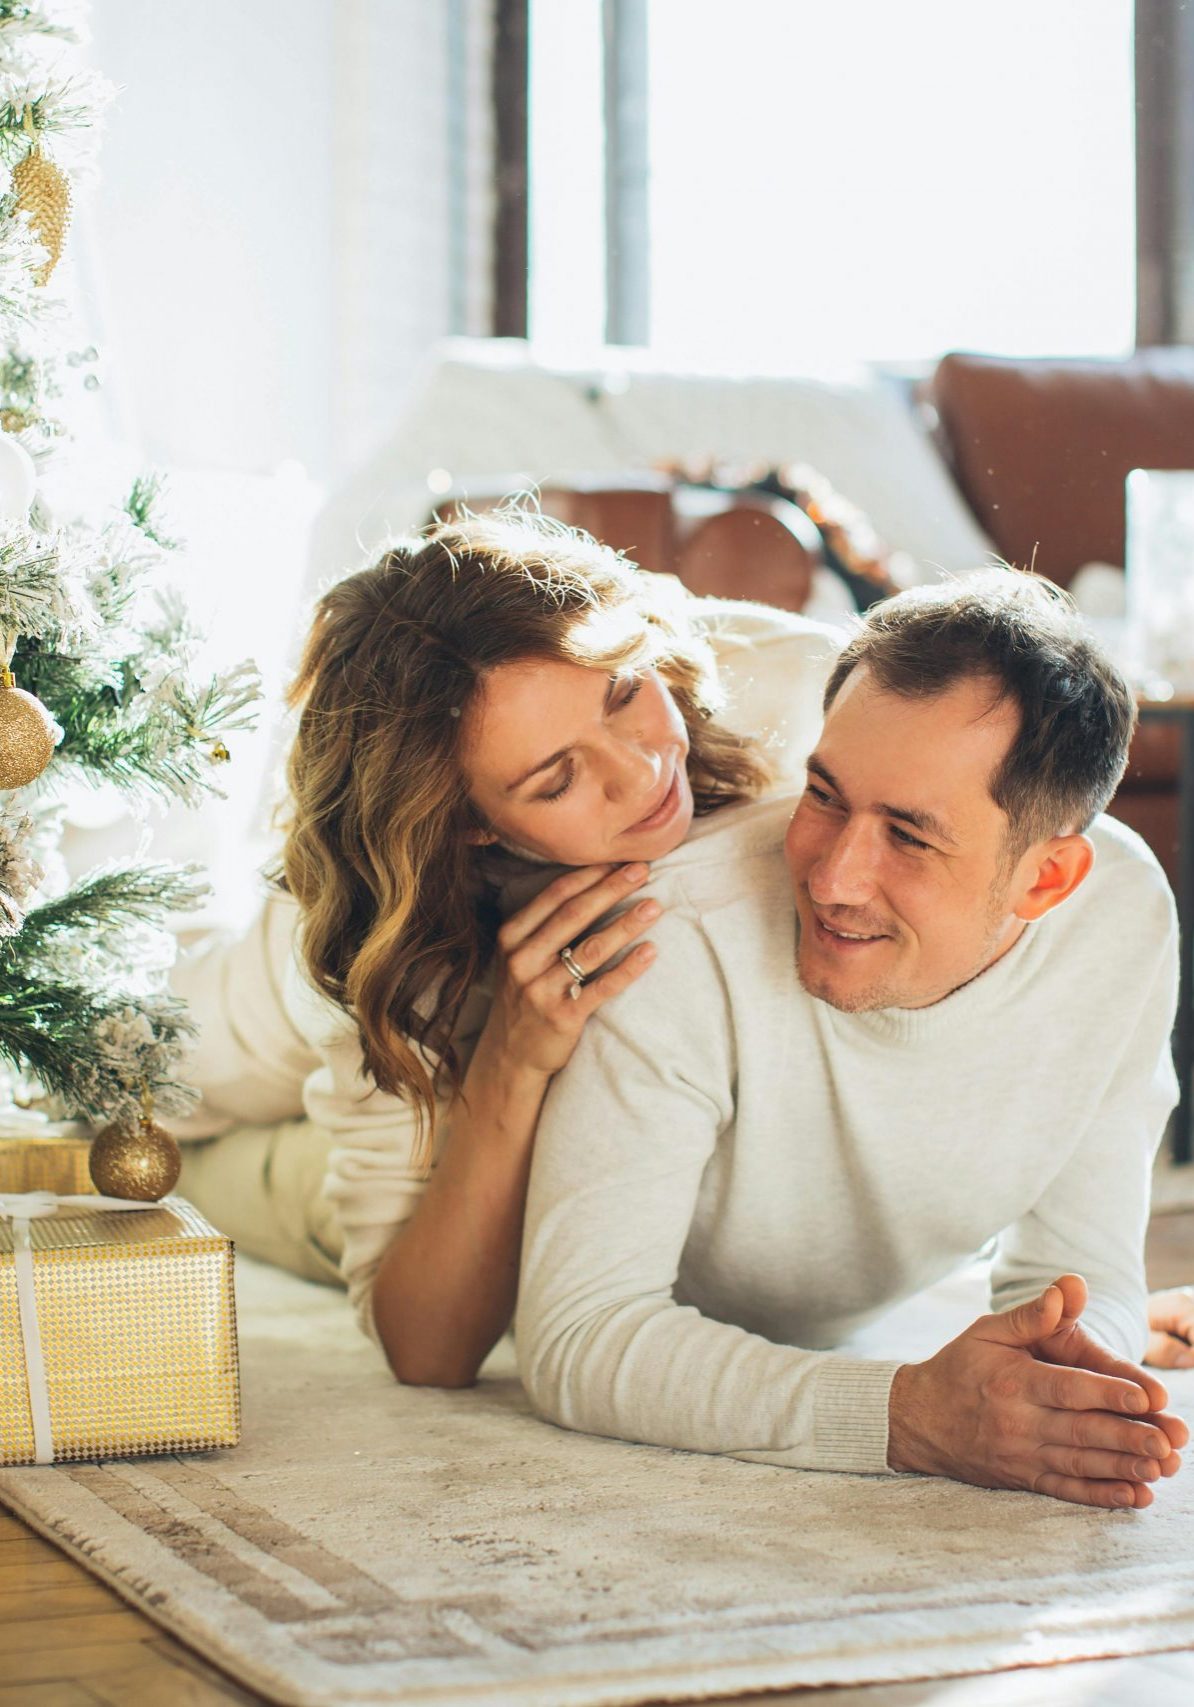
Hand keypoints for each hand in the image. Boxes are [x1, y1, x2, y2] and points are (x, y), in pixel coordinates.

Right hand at [481, 862, 659, 1078]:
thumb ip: (543, 926)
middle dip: (611, 889)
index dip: (590, 875)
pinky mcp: (563, 1016)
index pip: (555, 896)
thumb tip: (589, 884)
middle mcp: (523, 960)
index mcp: (511, 938)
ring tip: (653, 907)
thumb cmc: (523, 997)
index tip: (619, 860)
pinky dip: (629, 968)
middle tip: (642, 871)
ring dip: (626, 924)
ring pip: (591, 949)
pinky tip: (650, 952)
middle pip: (574, 916)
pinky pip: (602, 987)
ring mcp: (541, 989)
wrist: (510, 1056)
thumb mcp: (518, 957)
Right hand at [888, 1274, 1186, 1508]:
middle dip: (1130, 1436)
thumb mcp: (987, 1332)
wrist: (917, 1420)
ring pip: (1081, 1463)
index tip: (1146, 1397)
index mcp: (1013, 1381)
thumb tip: (1067, 1289)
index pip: (1068, 1388)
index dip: (1109, 1393)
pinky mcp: (1022, 1477)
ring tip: (1161, 1467)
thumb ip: (1031, 1317)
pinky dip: (1102, 1495)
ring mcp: (1020, 1455)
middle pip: (1082, 1430)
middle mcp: (1018, 1421)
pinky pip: (1067, 1490)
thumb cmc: (958, 1368)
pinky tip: (1134, 1495)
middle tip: (1169, 1441)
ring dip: (1124, 1468)